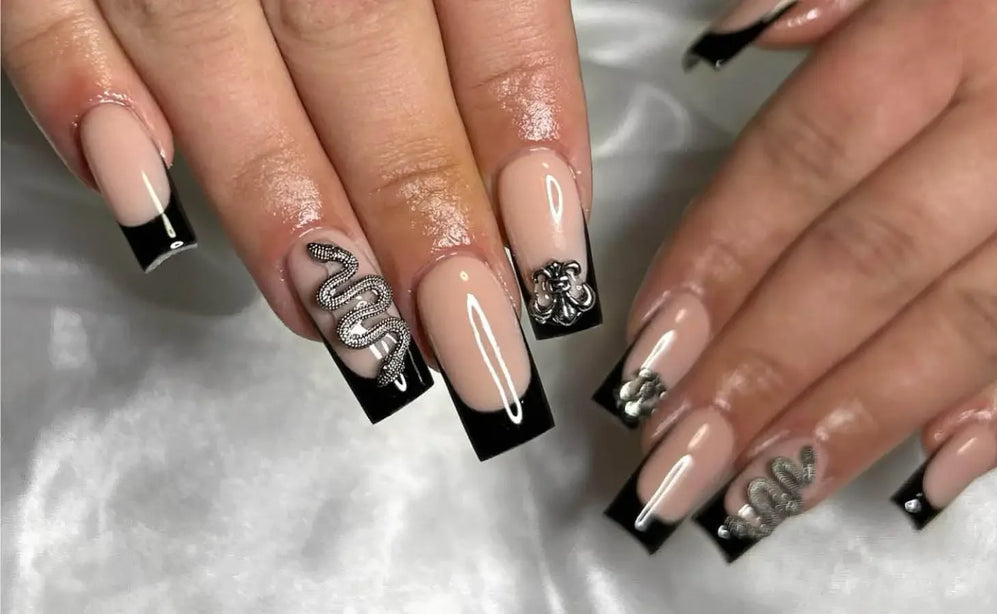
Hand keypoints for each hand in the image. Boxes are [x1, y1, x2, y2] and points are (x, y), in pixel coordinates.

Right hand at [2, 0, 599, 459]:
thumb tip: (537, 153)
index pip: (489, 4)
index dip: (524, 138)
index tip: (553, 257)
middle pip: (359, 45)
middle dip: (417, 207)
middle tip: (466, 336)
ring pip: (212, 42)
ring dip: (276, 194)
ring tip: (340, 318)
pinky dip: (77, 87)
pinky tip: (139, 189)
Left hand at [595, 0, 996, 556]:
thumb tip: (727, 44)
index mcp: (945, 25)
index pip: (803, 160)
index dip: (719, 263)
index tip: (648, 356)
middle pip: (869, 259)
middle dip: (764, 369)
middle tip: (680, 455)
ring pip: (968, 318)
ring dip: (856, 415)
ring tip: (761, 492)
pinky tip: (928, 473)